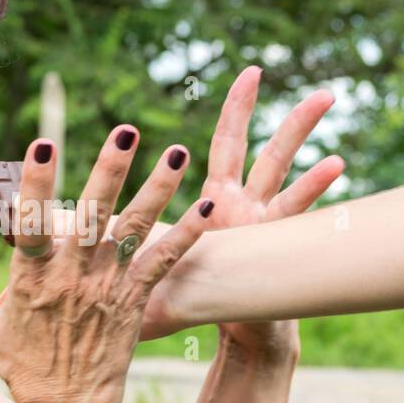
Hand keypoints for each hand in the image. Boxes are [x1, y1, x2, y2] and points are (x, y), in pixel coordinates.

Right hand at [0, 126, 212, 402]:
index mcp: (32, 275)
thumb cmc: (20, 366)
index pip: (32, 221)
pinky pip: (164, 262)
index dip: (37, 181)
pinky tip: (209, 206)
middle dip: (111, 169)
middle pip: (94, 213)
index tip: (43, 142)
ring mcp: (107, 286)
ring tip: (177, 153)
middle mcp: (73, 275)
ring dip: (158, 189)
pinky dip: (188, 236)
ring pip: (135, 228)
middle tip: (127, 130)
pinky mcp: (134, 299)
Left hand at [141, 66, 343, 353]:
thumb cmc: (195, 306)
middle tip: (256, 67)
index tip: (243, 74)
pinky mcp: (274, 239)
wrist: (237, 335)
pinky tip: (336, 162)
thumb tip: (67, 255)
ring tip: (324, 95)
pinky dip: (315, 186)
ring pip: (279, 164)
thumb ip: (113, 259)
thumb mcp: (148, 274)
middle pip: (242, 144)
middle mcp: (240, 202)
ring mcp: (261, 217)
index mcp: (212, 202)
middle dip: (250, 108)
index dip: (233, 110)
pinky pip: (296, 209)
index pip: (220, 146)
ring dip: (299, 128)